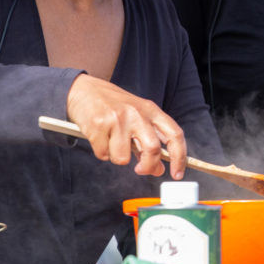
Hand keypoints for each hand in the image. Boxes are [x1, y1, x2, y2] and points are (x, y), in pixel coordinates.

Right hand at [65, 73, 186, 178]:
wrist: (83, 89)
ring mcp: (117, 119)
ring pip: (123, 158)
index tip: (177, 174)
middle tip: (140, 170)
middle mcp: (136, 113)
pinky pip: (104, 154)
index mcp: (150, 110)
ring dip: (117, 157)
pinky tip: (99, 137)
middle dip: (147, 166)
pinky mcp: (98, 125)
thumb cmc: (112, 105)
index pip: (174, 134)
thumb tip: (158, 169)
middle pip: (153, 149)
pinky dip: (102, 152)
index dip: (179, 157)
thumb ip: (149, 142)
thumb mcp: (136, 117)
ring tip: (111, 142)